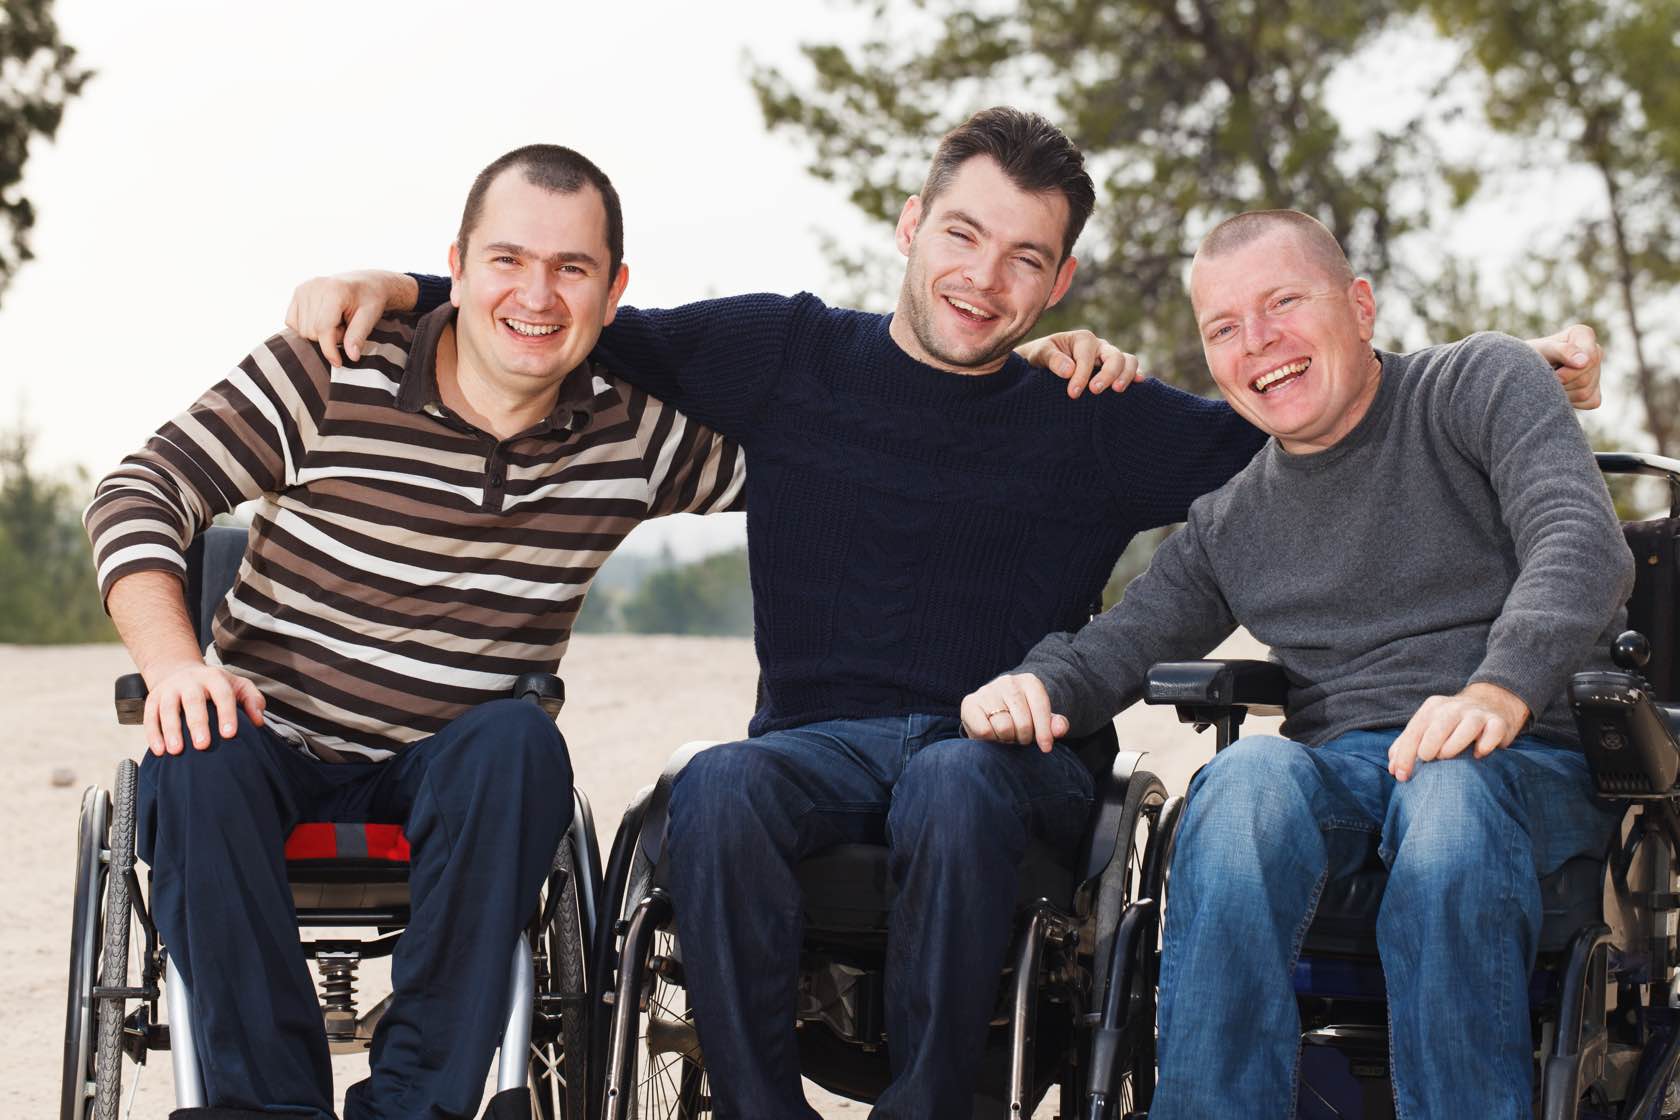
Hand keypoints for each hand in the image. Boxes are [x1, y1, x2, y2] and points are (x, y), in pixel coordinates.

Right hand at [144, 659, 265, 756]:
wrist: (179, 670)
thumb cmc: (215, 685)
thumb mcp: (237, 685)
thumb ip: (252, 700)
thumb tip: (258, 721)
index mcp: (214, 677)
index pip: (223, 694)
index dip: (226, 714)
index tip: (230, 734)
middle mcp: (190, 681)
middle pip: (193, 701)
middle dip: (197, 723)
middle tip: (203, 746)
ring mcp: (169, 690)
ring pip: (168, 709)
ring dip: (171, 730)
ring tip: (176, 751)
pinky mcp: (152, 699)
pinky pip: (150, 716)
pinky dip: (153, 734)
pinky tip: (159, 750)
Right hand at [284, 270, 417, 365]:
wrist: (365, 282)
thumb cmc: (370, 299)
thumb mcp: (370, 317)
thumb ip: (358, 336)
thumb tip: (351, 357)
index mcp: (334, 290)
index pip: (323, 328)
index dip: (329, 350)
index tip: (337, 363)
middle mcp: (314, 287)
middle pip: (311, 331)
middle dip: (329, 338)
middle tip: (345, 327)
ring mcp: (303, 288)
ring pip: (302, 330)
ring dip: (319, 333)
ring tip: (336, 321)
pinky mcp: (297, 292)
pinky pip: (292, 322)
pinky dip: (307, 327)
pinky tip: (323, 318)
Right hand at [959, 673, 1068, 752]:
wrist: (994, 708)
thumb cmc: (1023, 716)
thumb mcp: (1042, 718)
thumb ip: (1055, 724)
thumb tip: (1060, 730)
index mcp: (1030, 682)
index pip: (1041, 709)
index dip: (1044, 732)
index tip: (1046, 748)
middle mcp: (1008, 681)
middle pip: (1023, 724)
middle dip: (1023, 738)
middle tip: (1019, 738)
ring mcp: (987, 690)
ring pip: (1004, 728)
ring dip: (1006, 739)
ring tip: (1006, 735)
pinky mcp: (970, 702)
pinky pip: (985, 730)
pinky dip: (990, 739)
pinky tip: (992, 734)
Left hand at [1016, 330, 1143, 397]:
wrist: (1043, 363)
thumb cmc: (1042, 356)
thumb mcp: (1040, 354)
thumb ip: (1052, 359)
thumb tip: (1069, 370)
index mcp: (1083, 339)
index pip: (1087, 357)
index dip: (1082, 375)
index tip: (1073, 393)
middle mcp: (1100, 346)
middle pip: (1114, 356)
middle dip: (1107, 374)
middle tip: (1095, 391)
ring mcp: (1109, 358)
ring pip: (1127, 361)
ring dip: (1126, 375)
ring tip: (1117, 390)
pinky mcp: (1114, 370)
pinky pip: (1131, 370)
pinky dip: (1136, 376)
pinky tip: (1139, 385)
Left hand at [1387, 683, 1528, 780]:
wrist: (1490, 703)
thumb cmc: (1450, 724)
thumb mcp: (1427, 728)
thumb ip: (1407, 746)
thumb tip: (1393, 769)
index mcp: (1432, 708)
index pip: (1414, 732)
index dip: (1405, 755)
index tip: (1401, 776)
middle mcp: (1453, 708)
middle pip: (1438, 727)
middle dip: (1428, 747)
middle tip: (1427, 761)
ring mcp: (1477, 714)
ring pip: (1466, 727)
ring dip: (1454, 744)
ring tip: (1446, 756)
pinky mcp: (1498, 722)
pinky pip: (1493, 732)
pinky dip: (1486, 744)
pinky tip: (1478, 754)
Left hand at [1526, 324, 1601, 410]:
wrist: (1521, 373)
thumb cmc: (1528, 358)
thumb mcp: (1541, 351)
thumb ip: (1562, 351)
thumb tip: (1584, 361)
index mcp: (1583, 335)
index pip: (1590, 357)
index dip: (1571, 371)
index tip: (1555, 374)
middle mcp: (1594, 352)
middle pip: (1586, 377)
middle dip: (1562, 382)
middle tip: (1546, 377)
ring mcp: (1596, 373)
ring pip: (1585, 392)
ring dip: (1561, 393)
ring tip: (1549, 383)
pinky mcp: (1594, 393)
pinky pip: (1588, 402)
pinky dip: (1569, 402)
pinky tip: (1558, 392)